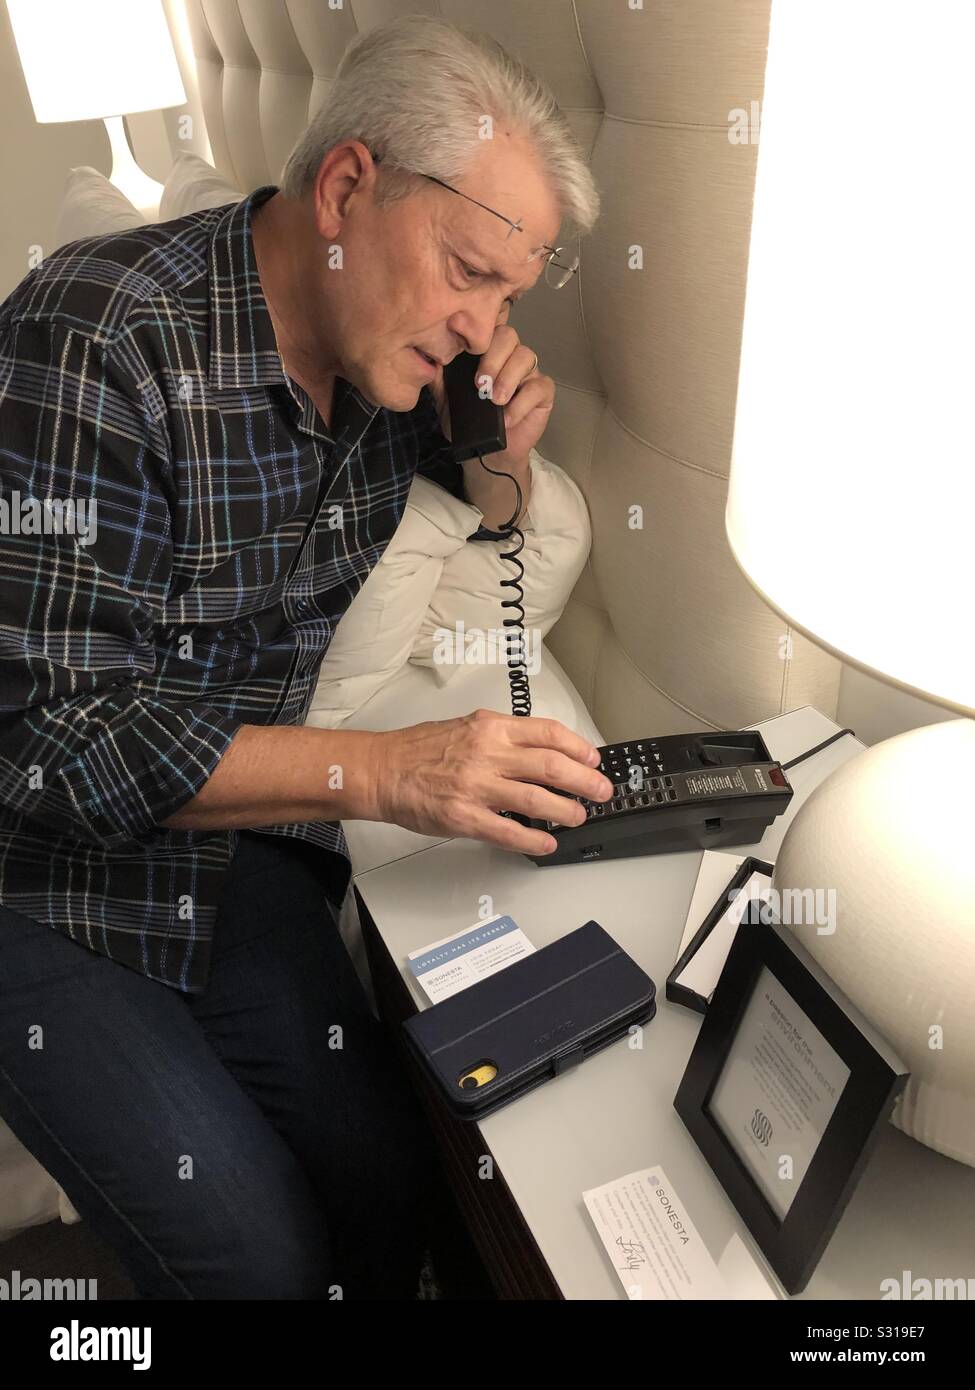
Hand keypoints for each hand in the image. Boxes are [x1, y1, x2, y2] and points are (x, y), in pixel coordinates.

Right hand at [365, 708, 613, 855]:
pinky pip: (508, 831)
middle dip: (585, 781)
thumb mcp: (466, 726)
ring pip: (537, 800)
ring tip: (578, 817)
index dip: (579, 749)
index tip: (594, 760)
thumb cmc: (419, 750)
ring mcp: (477, 786)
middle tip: (601, 792)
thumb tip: (540, 750)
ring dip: (566, 811)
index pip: (548, 733)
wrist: (381, 770)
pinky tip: (546, 843)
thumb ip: (502, 737)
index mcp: (491, 728)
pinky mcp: (464, 817)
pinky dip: (533, 839)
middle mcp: (488, 753)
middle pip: (552, 766)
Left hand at [429, 322, 554, 465]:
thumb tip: (428, 357)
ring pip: (525, 357)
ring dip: (508, 377)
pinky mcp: (542, 392)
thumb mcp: (447, 400)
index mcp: (486, 352)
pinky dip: (522, 402)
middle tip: (480, 384)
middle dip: (492, 358)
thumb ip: (439, 378)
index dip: (476, 328)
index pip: (486, 329)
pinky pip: (539, 387)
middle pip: (508, 336)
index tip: (458, 329)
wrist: (486, 454)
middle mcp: (508, 357)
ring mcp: (527, 373)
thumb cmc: (469, 423)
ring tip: (494, 400)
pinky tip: (507, 417)